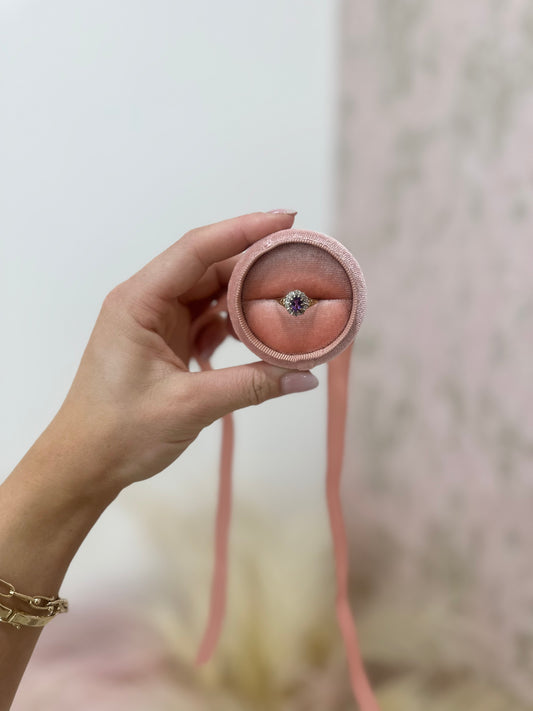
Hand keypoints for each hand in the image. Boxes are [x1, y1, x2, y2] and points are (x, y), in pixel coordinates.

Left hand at [49, 211, 317, 496]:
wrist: (86, 464)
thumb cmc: (118, 432)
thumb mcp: (189, 405)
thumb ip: (251, 386)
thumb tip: (305, 376)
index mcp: (138, 303)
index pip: (195, 251)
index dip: (242, 230)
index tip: (286, 219)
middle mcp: (148, 303)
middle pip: (209, 269)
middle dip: (255, 266)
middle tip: (301, 266)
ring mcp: (159, 322)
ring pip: (212, 295)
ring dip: (249, 299)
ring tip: (290, 302)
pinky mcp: (169, 343)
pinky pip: (209, 321)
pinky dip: (237, 326)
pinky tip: (262, 336)